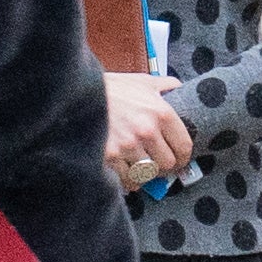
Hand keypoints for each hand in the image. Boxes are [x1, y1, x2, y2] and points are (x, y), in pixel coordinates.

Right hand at [99, 72, 195, 186]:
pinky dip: (126, 180)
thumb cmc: (111, 87)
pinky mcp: (110, 156)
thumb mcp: (142, 81)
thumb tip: (178, 88)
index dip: (183, 157)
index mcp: (161, 112)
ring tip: (137, 166)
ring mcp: (128, 145)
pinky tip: (123, 171)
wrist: (77, 91)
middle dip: (162, 166)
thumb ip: (164, 86)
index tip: (178, 160)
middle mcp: (147, 130)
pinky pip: (127, 180)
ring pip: (147, 174)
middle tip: (155, 163)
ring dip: (143, 173)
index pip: (183, 146)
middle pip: (167, 164)